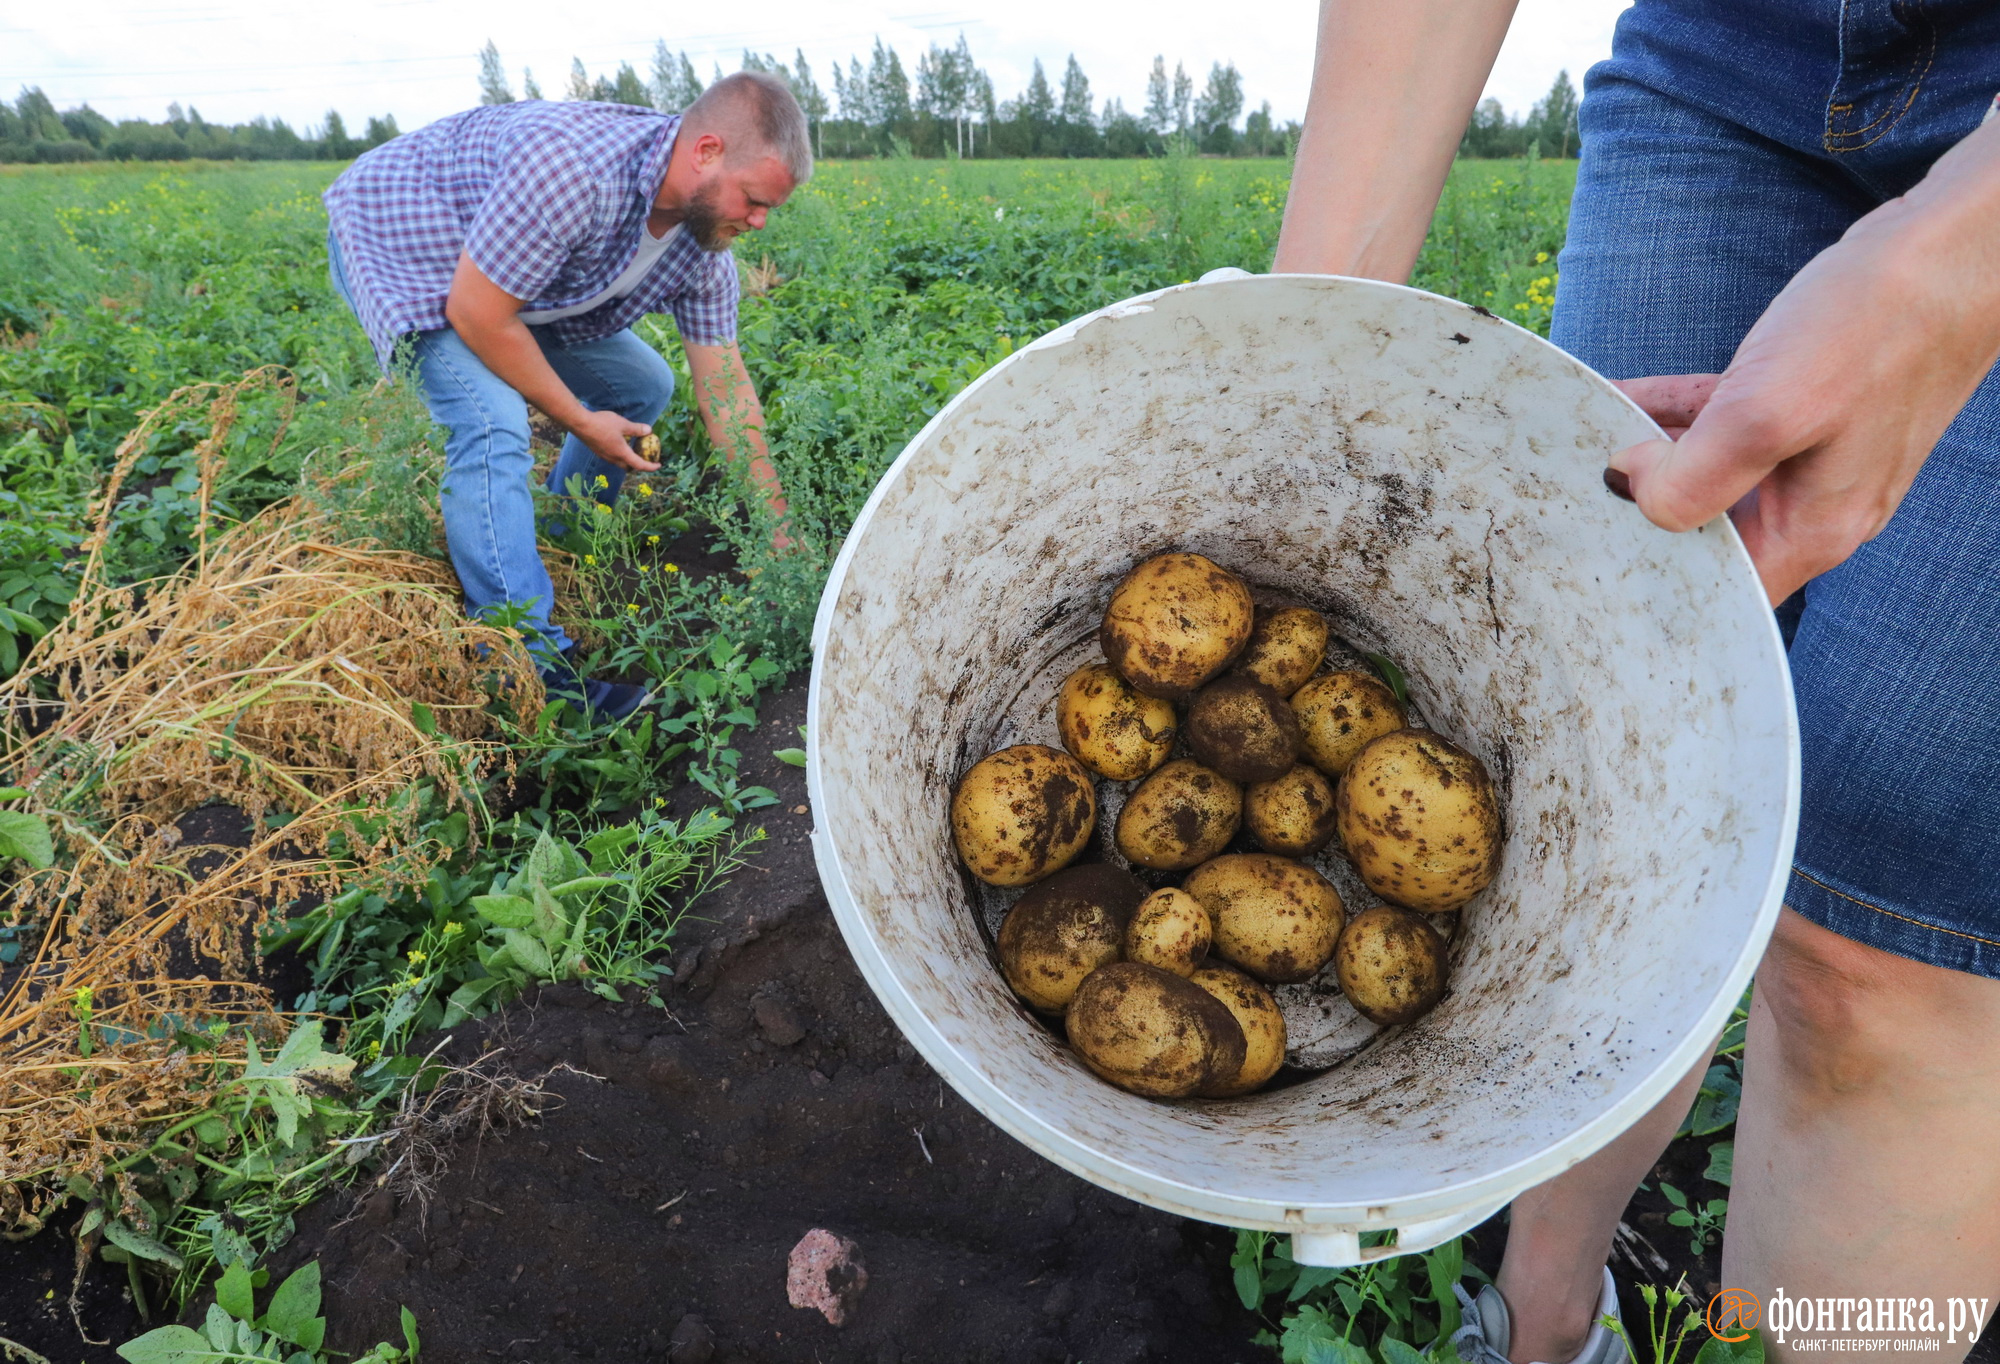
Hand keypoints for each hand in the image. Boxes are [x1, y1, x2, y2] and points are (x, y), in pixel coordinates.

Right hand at [570, 409, 660, 473]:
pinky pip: (612, 458)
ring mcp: (604, 456)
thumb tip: (649, 430)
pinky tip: (620, 443)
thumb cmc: (602, 423)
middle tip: (645, 456)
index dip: (651, 467)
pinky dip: (620, 455)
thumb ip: (636, 429)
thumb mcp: (623, 424)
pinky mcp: (598, 451)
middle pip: (629, 467)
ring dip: (628, 459)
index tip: (658, 465)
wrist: (580, 423)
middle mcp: (613, 458)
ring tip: (633, 449)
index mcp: (622, 454)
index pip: (640, 465)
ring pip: (619, 463)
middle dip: (639, 464)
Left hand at [1606, 130, 1999, 604]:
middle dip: (1638, 516)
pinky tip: (1623, 396)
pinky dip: (1676, 415)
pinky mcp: (1812, 406)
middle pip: (1707, 537)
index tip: (1587, 551)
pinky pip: (1728, 426)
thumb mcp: (1768, 410)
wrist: (1959, 243)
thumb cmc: (1877, 324)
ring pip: (1711, 476)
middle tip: (1565, 491)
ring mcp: (1816, 456)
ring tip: (1579, 439)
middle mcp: (1816, 506)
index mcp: (1813, 531)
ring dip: (1648, 458)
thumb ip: (1694, 474)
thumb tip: (1628, 490)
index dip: (1650, 579)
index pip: (1718, 595)